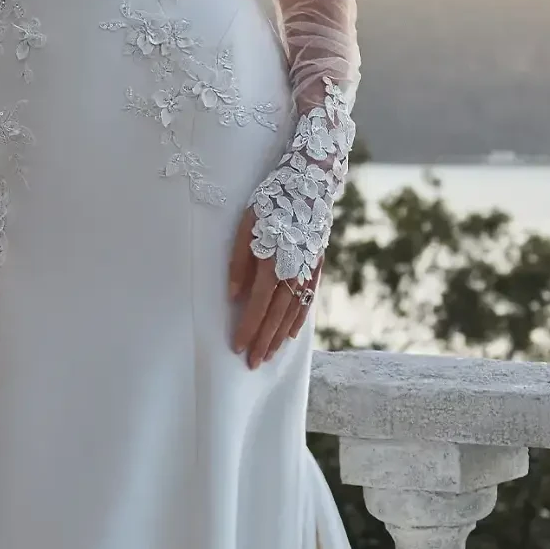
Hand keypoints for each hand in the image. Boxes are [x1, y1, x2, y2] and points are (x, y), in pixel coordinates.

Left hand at [228, 212, 316, 366]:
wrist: (309, 184)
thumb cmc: (271, 203)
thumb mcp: (246, 227)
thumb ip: (239, 263)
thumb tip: (233, 296)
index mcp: (273, 264)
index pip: (258, 306)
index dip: (248, 328)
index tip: (238, 347)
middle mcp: (293, 273)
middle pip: (277, 316)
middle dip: (264, 341)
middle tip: (254, 363)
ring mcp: (308, 272)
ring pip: (293, 313)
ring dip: (280, 336)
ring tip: (270, 355)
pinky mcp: (316, 268)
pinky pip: (308, 301)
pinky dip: (299, 320)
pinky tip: (291, 334)